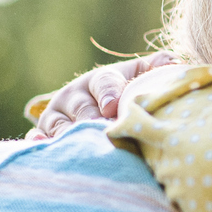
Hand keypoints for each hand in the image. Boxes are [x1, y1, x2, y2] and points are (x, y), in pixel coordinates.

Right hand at [27, 51, 177, 137]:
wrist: (98, 108)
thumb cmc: (125, 93)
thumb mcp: (139, 76)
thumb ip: (155, 69)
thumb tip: (171, 62)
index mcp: (99, 80)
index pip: (104, 83)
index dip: (109, 93)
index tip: (113, 107)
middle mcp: (74, 95)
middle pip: (81, 110)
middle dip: (93, 121)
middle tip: (104, 134)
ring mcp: (57, 116)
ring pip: (61, 127)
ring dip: (72, 137)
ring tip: (84, 148)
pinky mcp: (45, 133)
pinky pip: (40, 139)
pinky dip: (41, 144)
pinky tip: (44, 149)